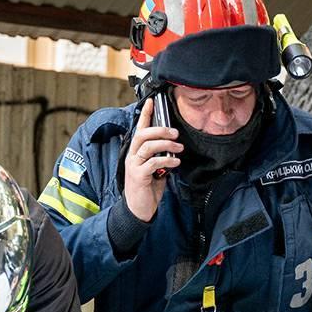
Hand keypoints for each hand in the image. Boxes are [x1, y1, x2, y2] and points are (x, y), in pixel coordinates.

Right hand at [124, 98, 181, 221]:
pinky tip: (175, 162)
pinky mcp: (138, 176)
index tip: (152, 102)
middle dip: (159, 130)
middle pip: (142, 135)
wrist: (139, 209)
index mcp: (137, 152)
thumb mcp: (155, 169)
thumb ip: (160, 156)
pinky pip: (152, 163)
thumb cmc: (147, 188)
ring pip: (147, 146)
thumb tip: (172, 147)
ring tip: (178, 148)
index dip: (145, 115)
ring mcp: (134, 166)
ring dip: (165, 145)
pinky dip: (166, 160)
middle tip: (175, 133)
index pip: (139, 129)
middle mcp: (133, 156)